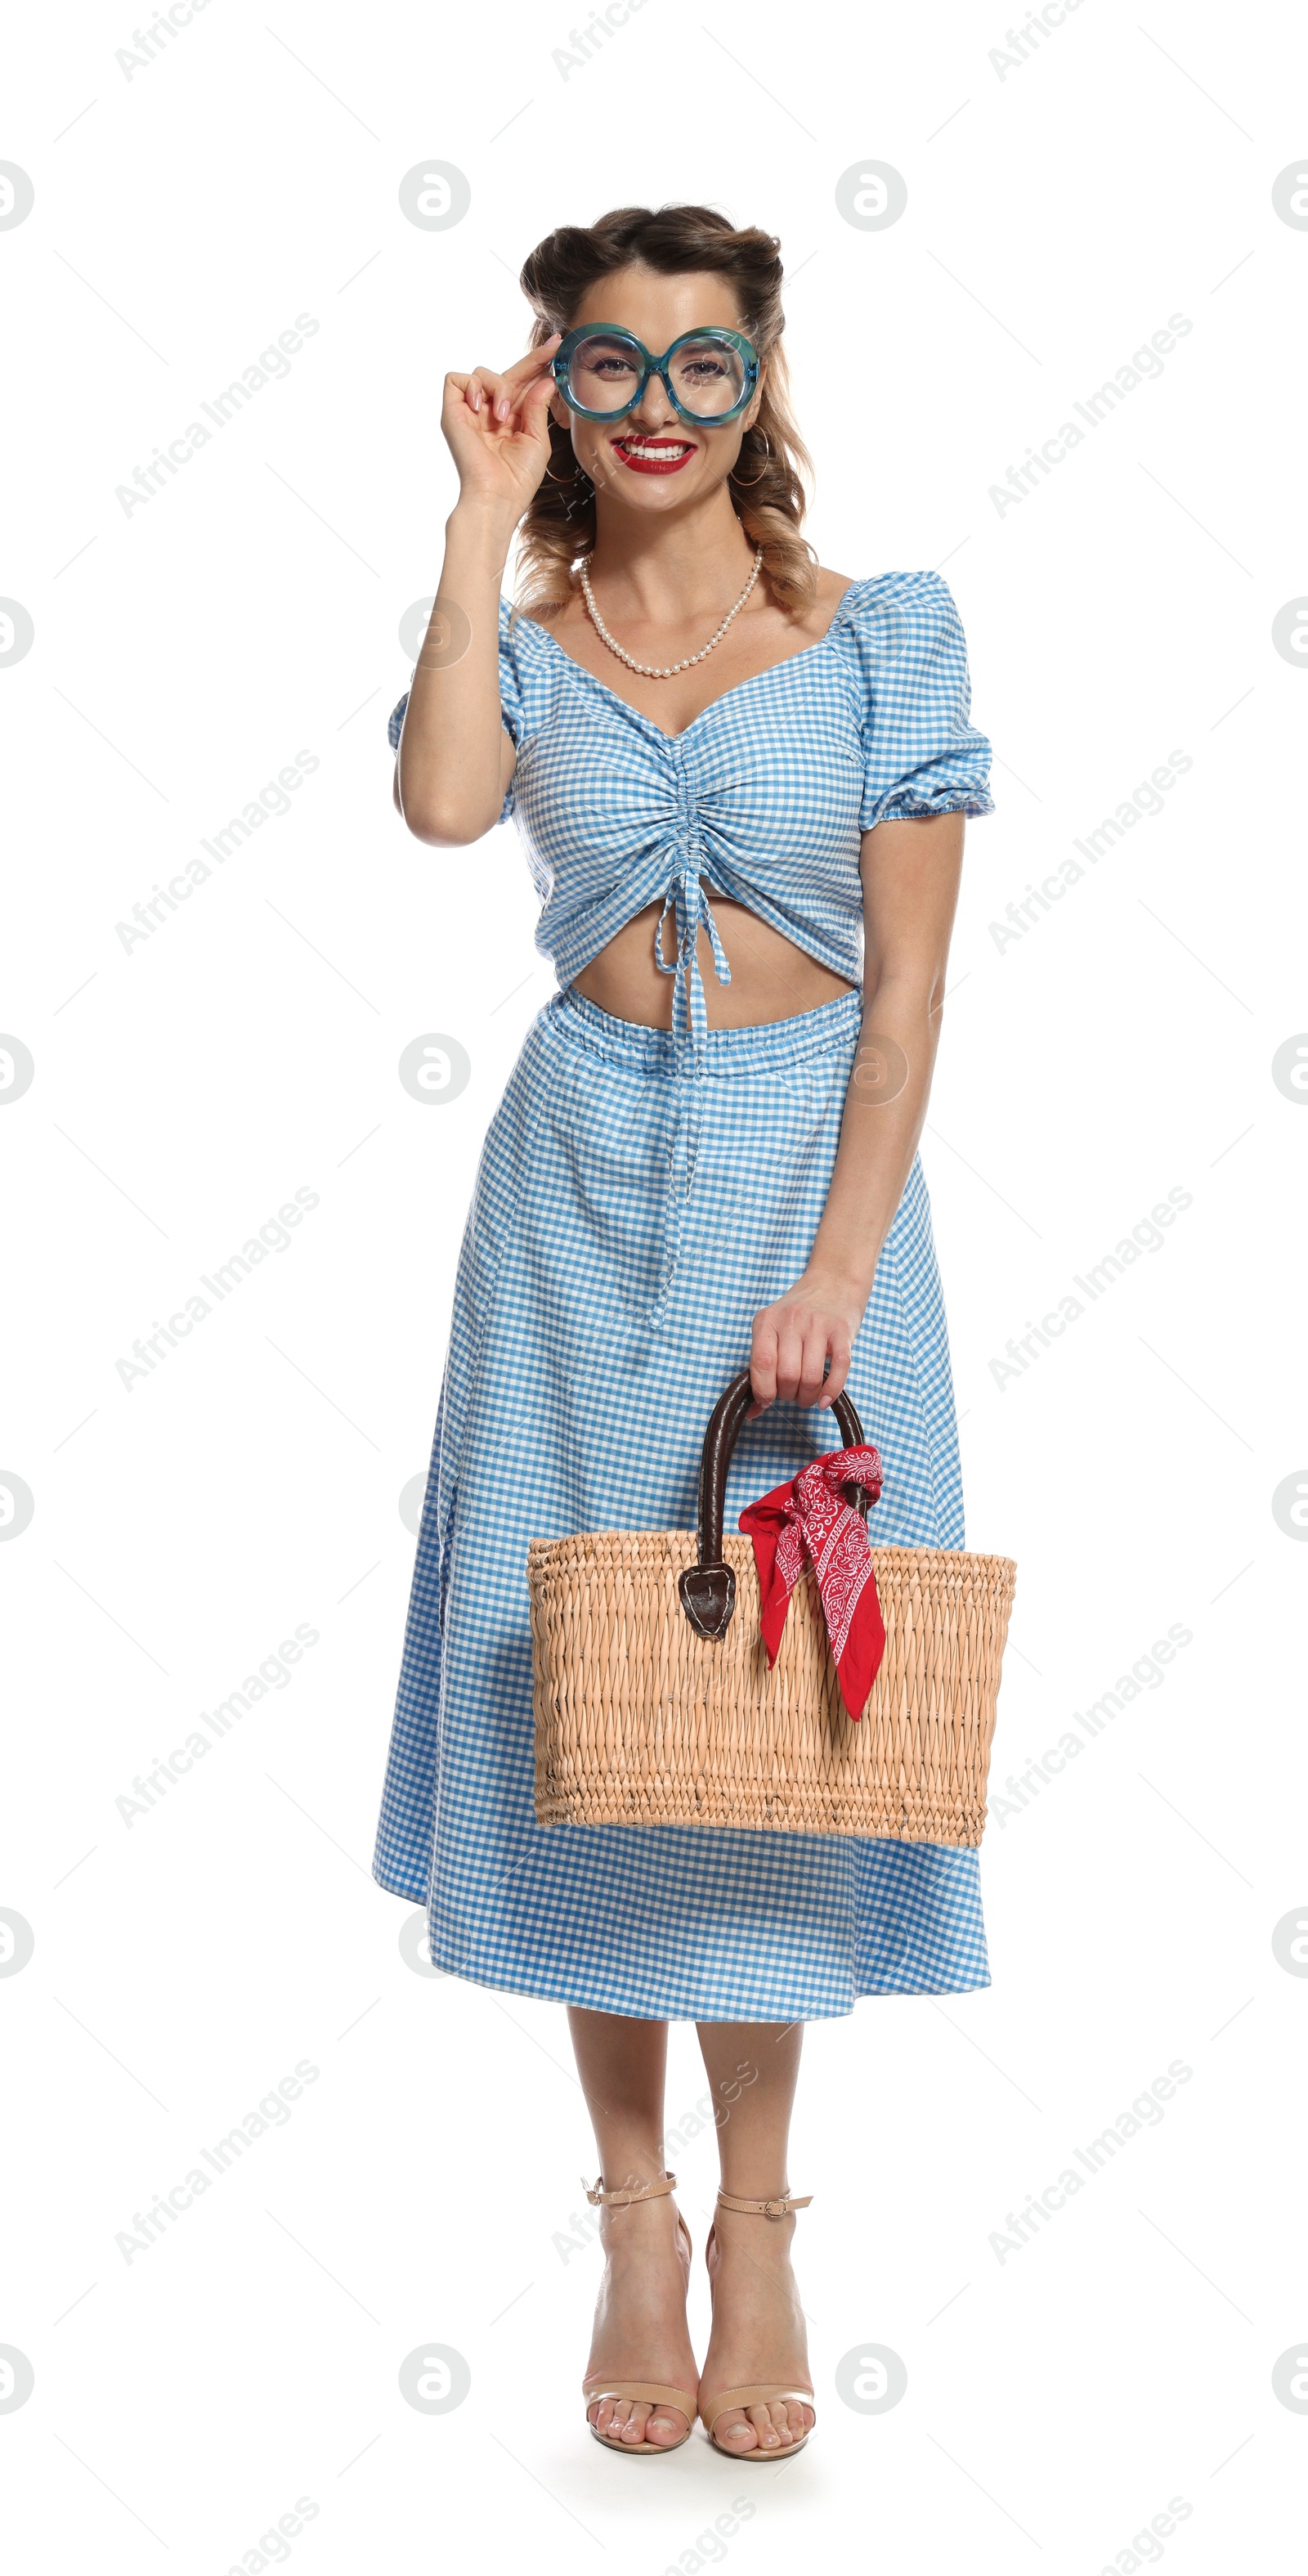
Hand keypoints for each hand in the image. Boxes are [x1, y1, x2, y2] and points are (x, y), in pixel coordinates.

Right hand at [441, 334, 561, 516]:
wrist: (496, 496)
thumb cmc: (518, 478)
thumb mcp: (538, 439)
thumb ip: (538, 406)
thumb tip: (547, 378)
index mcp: (512, 419)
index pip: (525, 384)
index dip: (540, 364)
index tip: (558, 346)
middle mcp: (491, 411)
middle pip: (508, 372)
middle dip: (532, 359)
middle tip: (553, 349)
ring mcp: (472, 411)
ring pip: (483, 373)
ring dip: (498, 388)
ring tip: (503, 416)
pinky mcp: (453, 412)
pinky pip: (456, 380)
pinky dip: (471, 388)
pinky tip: (482, 409)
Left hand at [747, 1276, 865, 1416]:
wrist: (833, 1282)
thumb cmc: (799, 1313)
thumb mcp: (773, 1329)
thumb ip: (761, 1367)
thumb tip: (752, 1412)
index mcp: (767, 1320)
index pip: (762, 1363)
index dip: (763, 1390)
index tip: (767, 1401)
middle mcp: (791, 1319)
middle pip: (787, 1375)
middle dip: (788, 1395)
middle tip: (791, 1394)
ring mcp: (818, 1324)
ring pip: (811, 1376)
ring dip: (808, 1397)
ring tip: (807, 1396)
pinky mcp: (842, 1331)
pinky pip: (838, 1369)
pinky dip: (831, 1391)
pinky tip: (825, 1399)